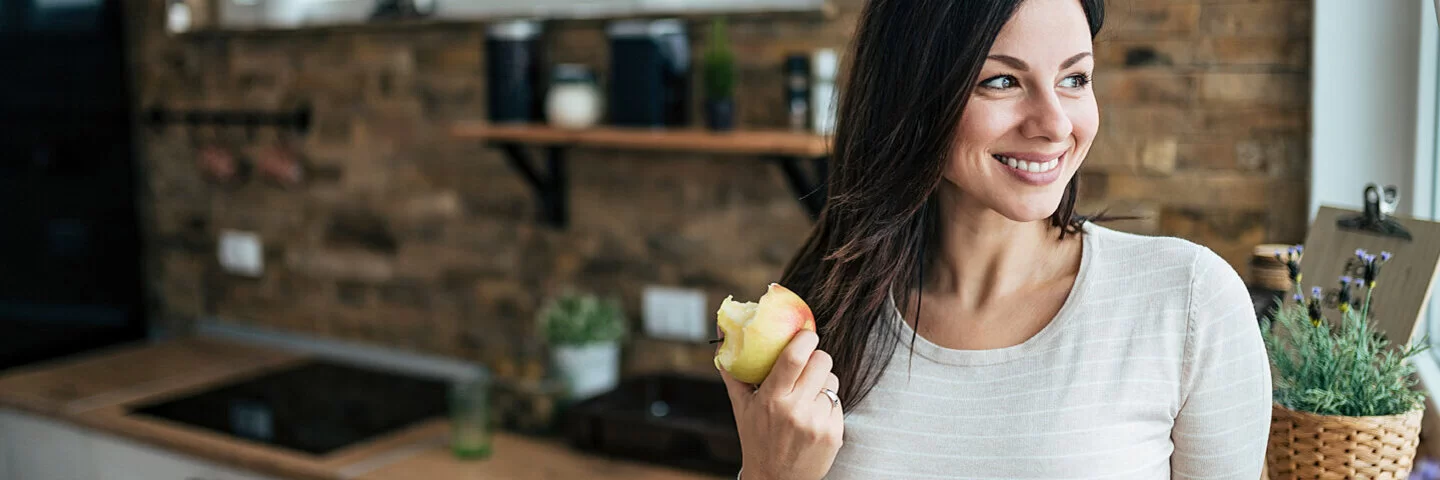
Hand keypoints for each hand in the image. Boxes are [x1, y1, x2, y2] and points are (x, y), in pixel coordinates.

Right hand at [718, 329, 843, 479]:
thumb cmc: (756, 438)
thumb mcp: (741, 406)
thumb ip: (733, 371)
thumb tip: (722, 336)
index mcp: (771, 399)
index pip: (794, 357)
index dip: (805, 338)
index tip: (806, 333)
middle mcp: (795, 410)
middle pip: (821, 362)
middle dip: (817, 357)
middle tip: (809, 362)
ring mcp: (817, 422)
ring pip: (833, 381)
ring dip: (823, 382)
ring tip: (807, 396)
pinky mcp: (833, 433)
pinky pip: (838, 402)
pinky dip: (828, 405)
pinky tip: (814, 416)